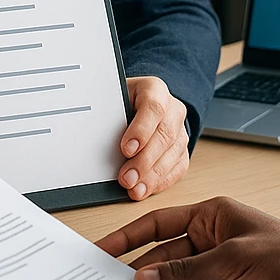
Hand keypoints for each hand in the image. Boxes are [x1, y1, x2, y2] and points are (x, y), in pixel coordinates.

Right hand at [96, 196, 279, 279]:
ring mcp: (214, 265)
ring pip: (174, 277)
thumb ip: (188, 270)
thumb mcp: (232, 257)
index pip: (159, 223)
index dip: (129, 235)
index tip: (104, 248)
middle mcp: (208, 237)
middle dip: (139, 266)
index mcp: (209, 215)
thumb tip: (147, 276)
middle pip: (163, 253)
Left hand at [118, 76, 189, 199]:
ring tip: (134, 189)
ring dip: (152, 176)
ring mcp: (180, 130)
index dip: (141, 130)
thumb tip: (97, 139)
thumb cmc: (121, 103)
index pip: (153, 107)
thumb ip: (109, 115)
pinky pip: (178, 168)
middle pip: (164, 135)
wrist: (135, 104)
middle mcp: (172, 108)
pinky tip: (147, 189)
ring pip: (173, 154)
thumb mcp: (113, 100)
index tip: (125, 149)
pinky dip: (161, 181)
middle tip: (127, 178)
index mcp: (154, 89)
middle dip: (144, 160)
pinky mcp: (182, 150)